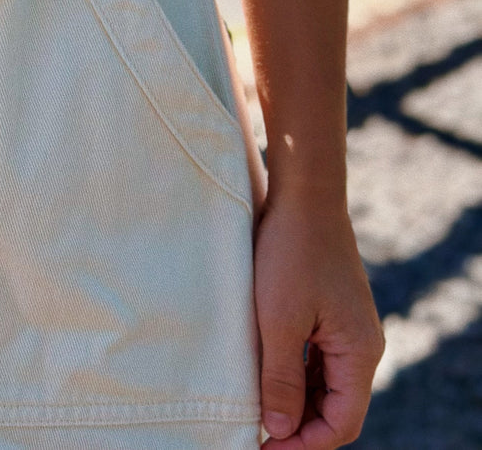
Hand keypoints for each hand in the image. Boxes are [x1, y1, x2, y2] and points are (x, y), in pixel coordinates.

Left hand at [253, 185, 384, 447]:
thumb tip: (280, 430)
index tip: (262, 444)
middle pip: (336, 407)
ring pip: (325, 384)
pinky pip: (318, 358)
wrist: (303, 192)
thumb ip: (281, 378)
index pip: (341, 423)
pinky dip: (295, 373)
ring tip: (255, 405)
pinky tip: (265, 373)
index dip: (303, 444)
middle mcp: (361, 345)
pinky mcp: (331, 311)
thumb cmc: (290, 250)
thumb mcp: (279, 319)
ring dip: (295, 400)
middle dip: (299, 425)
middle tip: (254, 430)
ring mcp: (348, 327)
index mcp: (359, 352)